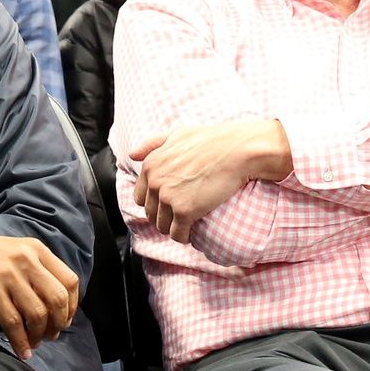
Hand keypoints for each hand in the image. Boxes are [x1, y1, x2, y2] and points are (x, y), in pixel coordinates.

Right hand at [0, 228, 79, 357]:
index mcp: (35, 248)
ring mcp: (6, 273)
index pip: (70, 280)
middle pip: (57, 299)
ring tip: (34, 344)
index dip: (72, 306)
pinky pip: (12, 322)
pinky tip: (21, 350)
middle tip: (51, 336)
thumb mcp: (13, 250)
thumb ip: (35, 269)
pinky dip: (20, 341)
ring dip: (38, 335)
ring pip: (36, 314)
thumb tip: (56, 303)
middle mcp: (25, 258)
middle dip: (58, 324)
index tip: (65, 320)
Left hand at [129, 120, 288, 243]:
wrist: (237, 150)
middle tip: (179, 215)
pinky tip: (191, 233)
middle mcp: (155, 182)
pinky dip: (183, 236)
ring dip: (173, 227)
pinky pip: (177, 234)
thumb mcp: (177, 134)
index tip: (167, 204)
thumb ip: (153, 144)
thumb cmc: (211, 140)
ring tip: (186, 224)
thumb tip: (132, 154)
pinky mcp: (185, 212)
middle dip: (163, 216)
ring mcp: (168, 198)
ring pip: (162, 226)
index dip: (154, 202)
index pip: (141, 197)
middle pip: (151, 213)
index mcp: (150, 165)